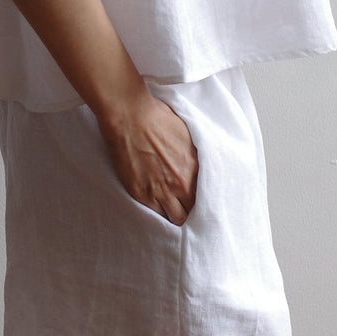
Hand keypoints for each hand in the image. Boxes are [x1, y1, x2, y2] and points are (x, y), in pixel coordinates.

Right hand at [98, 91, 197, 225]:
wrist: (130, 117)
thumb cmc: (157, 118)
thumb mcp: (188, 134)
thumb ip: (194, 156)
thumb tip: (196, 165)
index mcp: (195, 169)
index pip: (206, 198)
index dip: (201, 201)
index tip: (195, 200)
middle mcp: (181, 184)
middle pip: (192, 211)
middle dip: (189, 210)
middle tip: (183, 206)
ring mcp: (160, 191)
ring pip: (175, 218)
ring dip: (173, 214)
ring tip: (169, 209)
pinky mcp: (141, 193)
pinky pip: (155, 214)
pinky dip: (157, 214)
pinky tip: (156, 206)